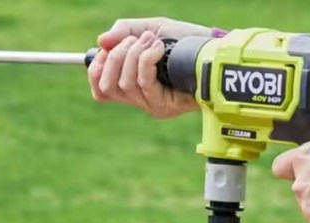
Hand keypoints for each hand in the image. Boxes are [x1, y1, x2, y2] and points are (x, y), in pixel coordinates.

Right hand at [89, 18, 209, 117]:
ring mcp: (151, 105)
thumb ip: (124, 31)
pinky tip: (159, 49)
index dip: (96, 69)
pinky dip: (146, 59)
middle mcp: (139, 98)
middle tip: (135, 40)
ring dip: (134, 55)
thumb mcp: (151, 28)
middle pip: (107, 86)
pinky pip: (143, 83)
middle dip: (116, 57)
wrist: (213, 50)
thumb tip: (101, 42)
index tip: (106, 49)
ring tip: (153, 42)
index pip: (100, 90)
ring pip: (125, 84)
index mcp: (132, 83)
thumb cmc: (186, 41)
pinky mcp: (164, 106)